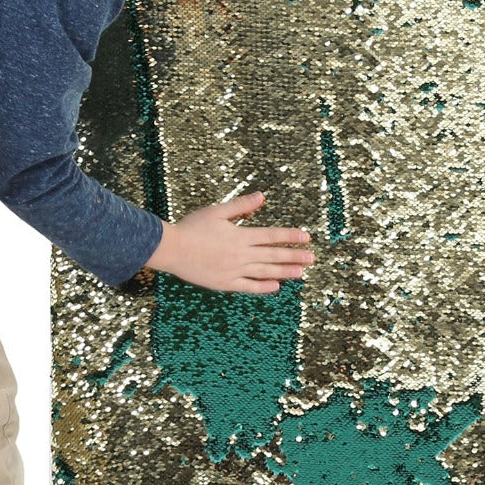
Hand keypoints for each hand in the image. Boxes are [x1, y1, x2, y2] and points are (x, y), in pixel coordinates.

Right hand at [144, 191, 313, 292]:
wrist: (172, 249)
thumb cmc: (191, 227)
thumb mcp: (216, 212)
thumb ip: (241, 206)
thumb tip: (262, 197)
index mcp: (239, 235)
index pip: (271, 236)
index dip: (290, 236)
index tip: (306, 237)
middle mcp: (240, 254)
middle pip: (272, 255)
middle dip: (294, 256)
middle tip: (312, 258)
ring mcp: (234, 270)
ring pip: (265, 272)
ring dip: (284, 272)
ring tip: (300, 273)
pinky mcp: (225, 283)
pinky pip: (248, 286)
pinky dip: (263, 286)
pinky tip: (276, 286)